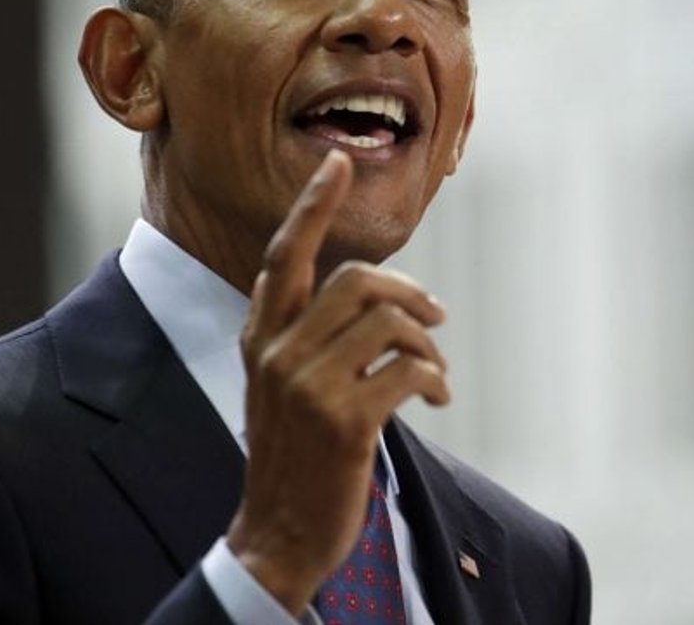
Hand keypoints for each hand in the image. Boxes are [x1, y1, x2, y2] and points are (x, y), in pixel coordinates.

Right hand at [225, 149, 449, 614]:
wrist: (278, 532)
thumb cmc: (290, 453)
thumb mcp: (275, 385)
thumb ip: (300, 334)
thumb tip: (365, 293)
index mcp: (259, 337)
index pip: (283, 255)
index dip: (312, 206)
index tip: (337, 163)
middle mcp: (276, 352)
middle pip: (357, 281)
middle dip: (409, 293)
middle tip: (434, 316)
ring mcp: (307, 385)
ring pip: (389, 322)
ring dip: (426, 344)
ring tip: (432, 374)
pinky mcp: (344, 421)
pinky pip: (409, 370)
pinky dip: (433, 380)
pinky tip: (433, 399)